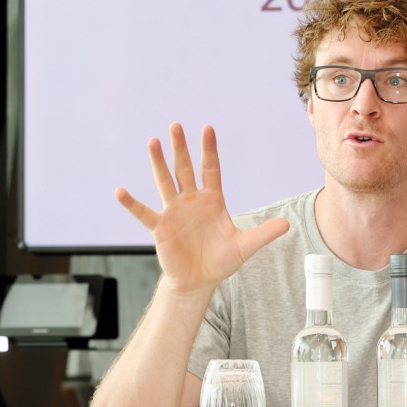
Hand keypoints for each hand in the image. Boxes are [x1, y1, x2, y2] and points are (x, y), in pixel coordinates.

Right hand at [115, 123, 288, 295]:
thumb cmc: (221, 261)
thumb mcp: (245, 246)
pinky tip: (120, 191)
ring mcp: (174, 212)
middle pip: (185, 169)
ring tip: (152, 142)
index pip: (211, 169)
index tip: (207, 128)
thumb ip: (263, 233)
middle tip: (176, 126)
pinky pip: (144, 213)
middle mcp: (191, 201)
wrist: (199, 281)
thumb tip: (286, 225)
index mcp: (212, 200)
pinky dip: (132, 204)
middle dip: (181, 148)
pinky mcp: (160, 228)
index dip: (209, 150)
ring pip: (165, 182)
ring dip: (158, 163)